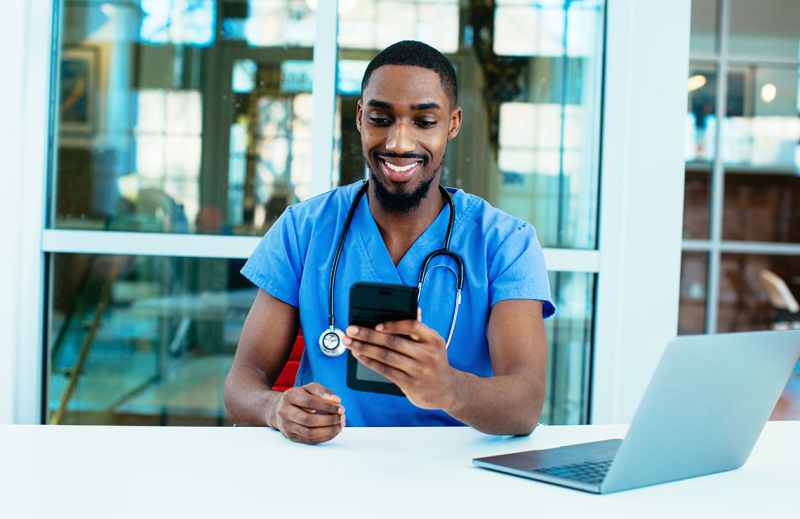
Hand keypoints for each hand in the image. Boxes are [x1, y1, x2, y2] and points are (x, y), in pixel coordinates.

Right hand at [272, 383, 345, 444]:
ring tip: (340, 425)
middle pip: (309, 420)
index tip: (341, 408)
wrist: (281, 409)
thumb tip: (336, 400)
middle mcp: (285, 412)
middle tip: (342, 417)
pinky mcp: (291, 437)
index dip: (327, 406)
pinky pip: (310, 441)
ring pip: (310, 433)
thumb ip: (323, 392)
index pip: (310, 403)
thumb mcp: (310, 389)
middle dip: (329, 420)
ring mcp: (287, 426)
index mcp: (290, 396)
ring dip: (329, 431)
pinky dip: (325, 437)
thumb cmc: (299, 397)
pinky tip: (334, 431)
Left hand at [343, 315, 457, 410]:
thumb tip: (413, 307)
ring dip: (364, 348)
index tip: (375, 324)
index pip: (413, 326)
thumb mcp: (433, 344)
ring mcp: (419, 371)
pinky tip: (359, 356)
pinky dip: (369, 362)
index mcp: (433, 340)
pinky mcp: (411, 384)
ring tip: (350, 342)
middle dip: (368, 334)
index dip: (393, 324)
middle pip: (393, 342)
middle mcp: (428, 355)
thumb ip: (420, 329)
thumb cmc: (434, 362)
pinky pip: (385, 370)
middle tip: (351, 330)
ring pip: (386, 356)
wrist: (447, 390)